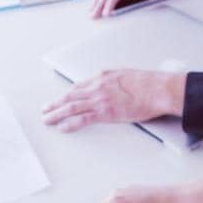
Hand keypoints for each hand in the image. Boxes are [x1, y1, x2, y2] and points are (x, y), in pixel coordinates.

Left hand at [41, 69, 185, 131]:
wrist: (158, 89)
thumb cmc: (147, 83)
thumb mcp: (125, 75)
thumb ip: (113, 80)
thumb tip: (109, 86)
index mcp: (102, 77)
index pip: (79, 87)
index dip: (67, 95)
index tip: (60, 100)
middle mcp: (97, 86)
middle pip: (70, 96)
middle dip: (55, 104)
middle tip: (45, 110)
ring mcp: (100, 99)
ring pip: (71, 106)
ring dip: (56, 113)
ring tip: (47, 119)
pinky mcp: (105, 111)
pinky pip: (82, 118)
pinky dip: (70, 123)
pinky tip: (62, 127)